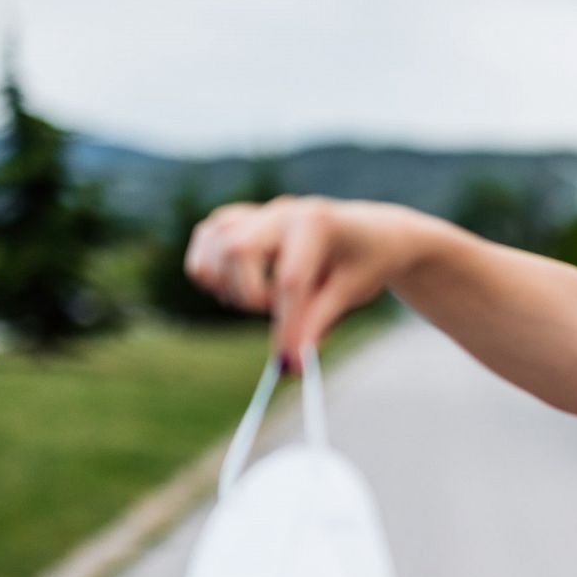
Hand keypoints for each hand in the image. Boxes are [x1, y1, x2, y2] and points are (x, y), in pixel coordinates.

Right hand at [184, 195, 417, 372]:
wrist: (371, 235)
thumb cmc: (363, 264)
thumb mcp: (350, 294)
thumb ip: (318, 325)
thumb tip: (290, 365)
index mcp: (317, 223)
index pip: (291, 279)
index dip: (287, 325)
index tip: (290, 360)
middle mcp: (282, 210)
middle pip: (237, 250)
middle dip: (249, 294)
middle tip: (275, 311)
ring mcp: (257, 211)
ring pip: (215, 246)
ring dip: (229, 284)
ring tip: (265, 297)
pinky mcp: (238, 218)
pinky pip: (206, 240)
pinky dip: (211, 269)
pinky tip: (241, 283)